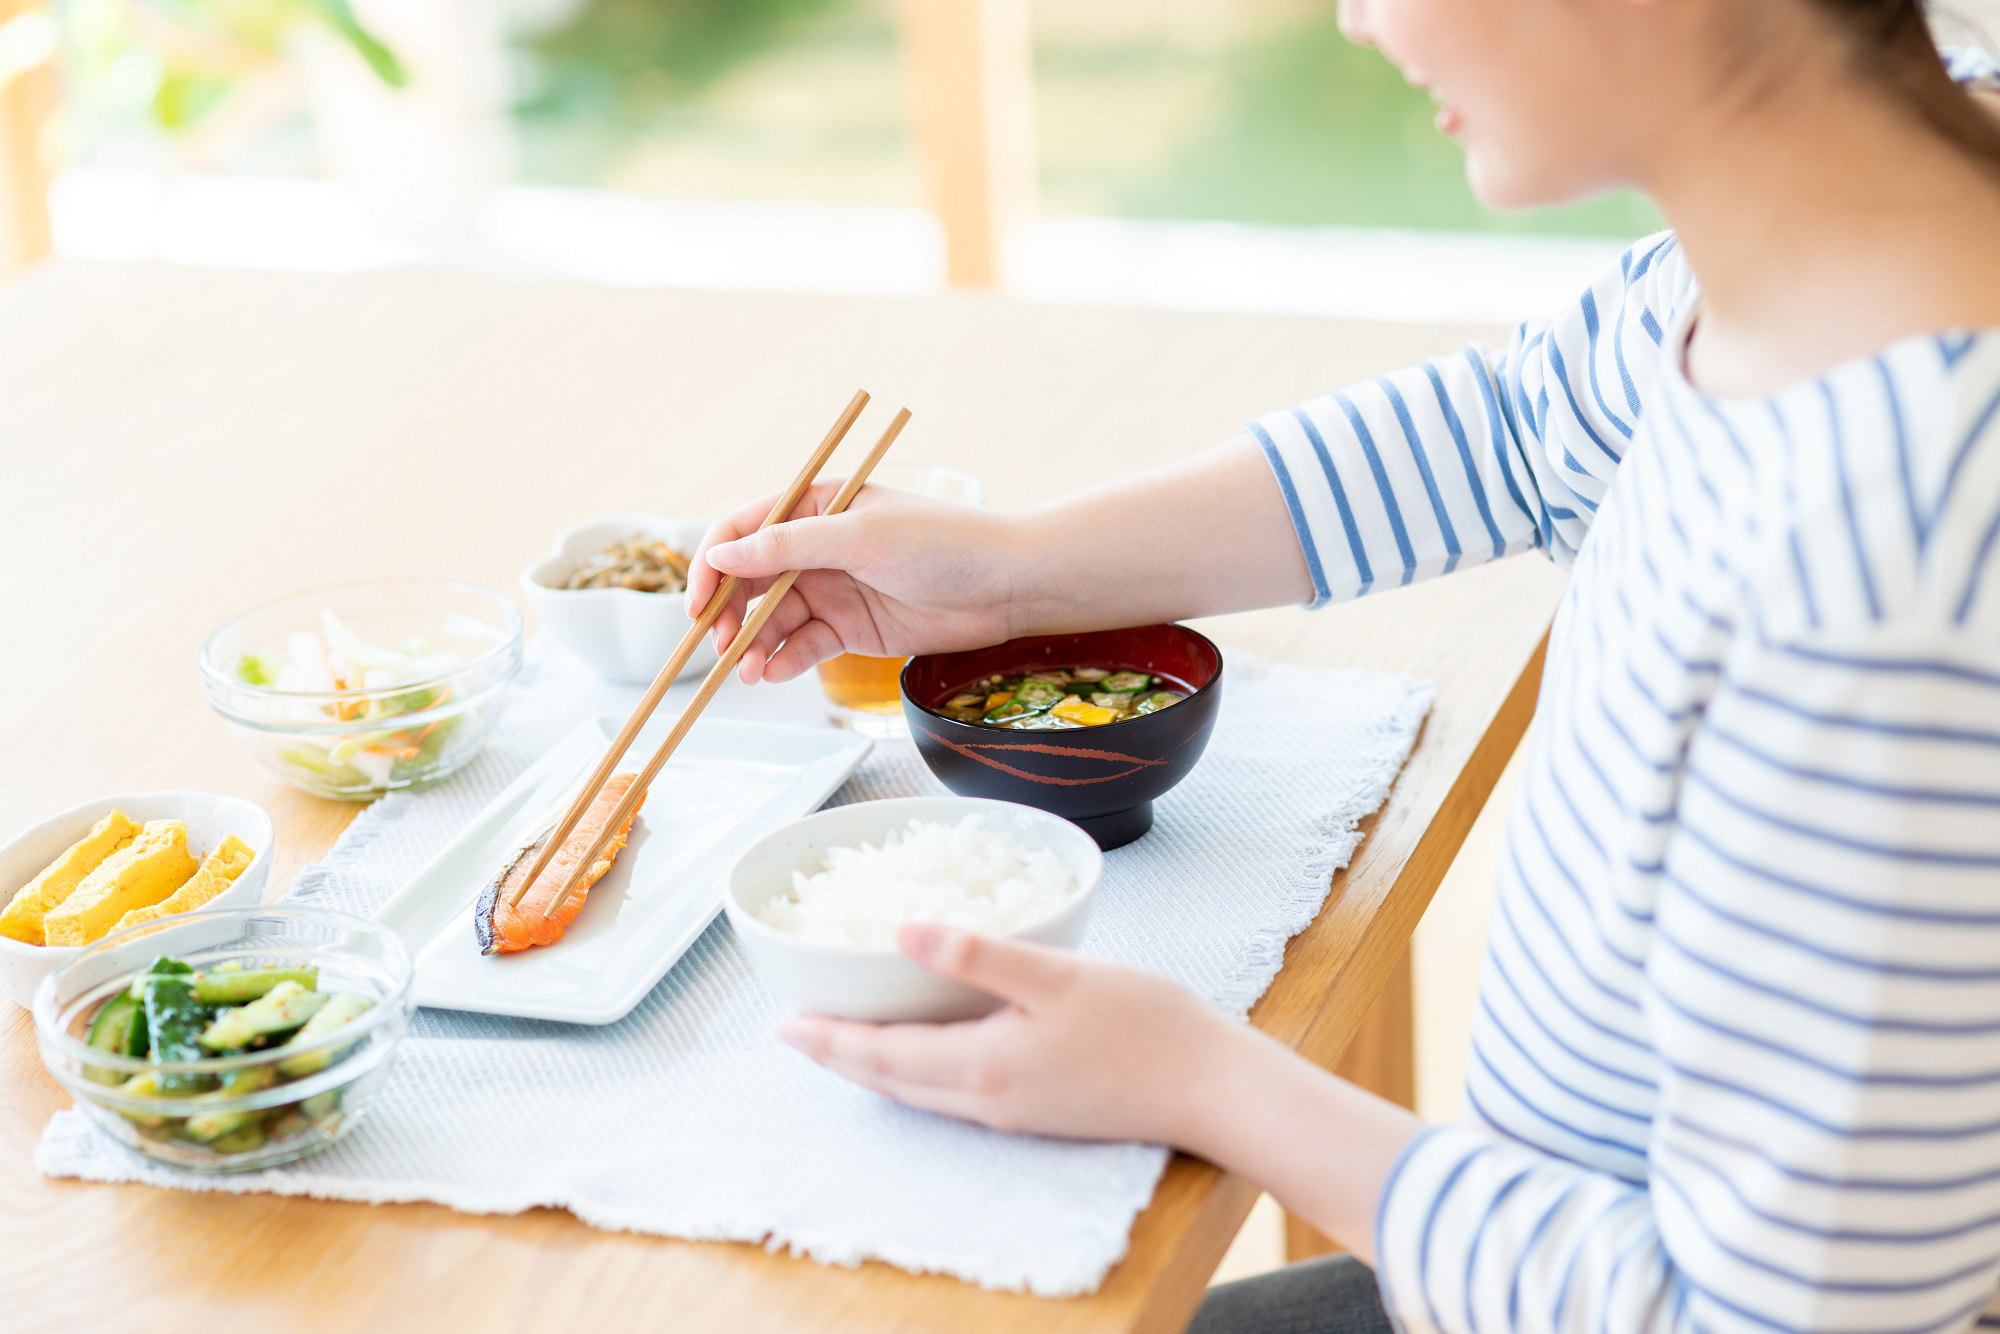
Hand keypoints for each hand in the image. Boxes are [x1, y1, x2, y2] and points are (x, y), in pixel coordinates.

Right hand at [686, 482, 1024, 684]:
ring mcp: (832, 589)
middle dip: (727, 614)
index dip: (712, 566)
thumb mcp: (860, 537)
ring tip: (745, 672)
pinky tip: (773, 674)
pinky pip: (802, 646)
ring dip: (752, 645)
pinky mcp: (849, 628)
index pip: (743, 531)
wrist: (1006, 587)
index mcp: (814, 506)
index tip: (697, 603)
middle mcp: (816, 547)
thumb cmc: (942, 544)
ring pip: (772, 620)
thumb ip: (788, 547)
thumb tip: (722, 555)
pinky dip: (783, 661)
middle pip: (749, 580)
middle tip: (718, 645)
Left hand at [775, 923, 1238, 1144]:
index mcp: (981, 1063)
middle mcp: (986, 1098)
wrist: (1209, 1087)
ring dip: (874, 1069)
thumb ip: (978, 956)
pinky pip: (952, 1096)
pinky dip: (916, 1075)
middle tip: (797, 1034)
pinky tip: (923, 1056)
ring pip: (919, 1093)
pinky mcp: (1038, 1111)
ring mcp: (1012, 1111)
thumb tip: (904, 932)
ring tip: (844, 1044)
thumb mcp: (1056, 975)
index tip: (784, 1023)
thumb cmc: (1144, 1024)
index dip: (829, 1038)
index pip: (881, 1054)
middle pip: (890, 1082)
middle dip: (839, 1058)